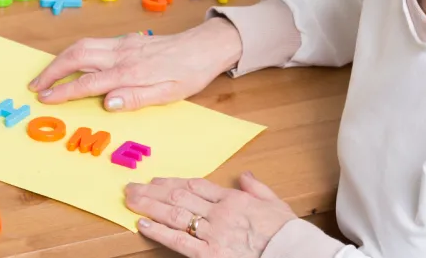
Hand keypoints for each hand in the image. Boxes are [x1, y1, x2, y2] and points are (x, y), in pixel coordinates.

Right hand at [27, 19, 242, 110]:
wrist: (204, 46)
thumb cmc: (189, 74)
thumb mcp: (168, 94)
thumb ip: (136, 98)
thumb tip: (107, 103)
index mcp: (130, 71)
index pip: (87, 82)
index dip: (63, 91)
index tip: (44, 99)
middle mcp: (121, 53)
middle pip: (76, 56)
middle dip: (51, 71)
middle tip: (34, 86)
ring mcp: (122, 44)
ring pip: (81, 46)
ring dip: (59, 60)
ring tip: (45, 75)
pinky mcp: (125, 40)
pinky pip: (92, 43)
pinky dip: (74, 52)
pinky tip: (70, 61)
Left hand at [125, 174, 296, 256]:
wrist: (295, 253)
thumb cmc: (288, 233)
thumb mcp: (276, 204)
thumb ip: (257, 188)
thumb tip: (245, 175)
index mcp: (234, 199)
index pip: (196, 185)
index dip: (172, 182)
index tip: (157, 180)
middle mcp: (220, 212)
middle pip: (179, 196)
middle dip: (153, 191)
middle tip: (132, 187)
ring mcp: (214, 233)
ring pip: (174, 214)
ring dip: (149, 206)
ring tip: (130, 200)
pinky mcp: (211, 254)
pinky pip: (179, 240)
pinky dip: (158, 231)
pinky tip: (142, 223)